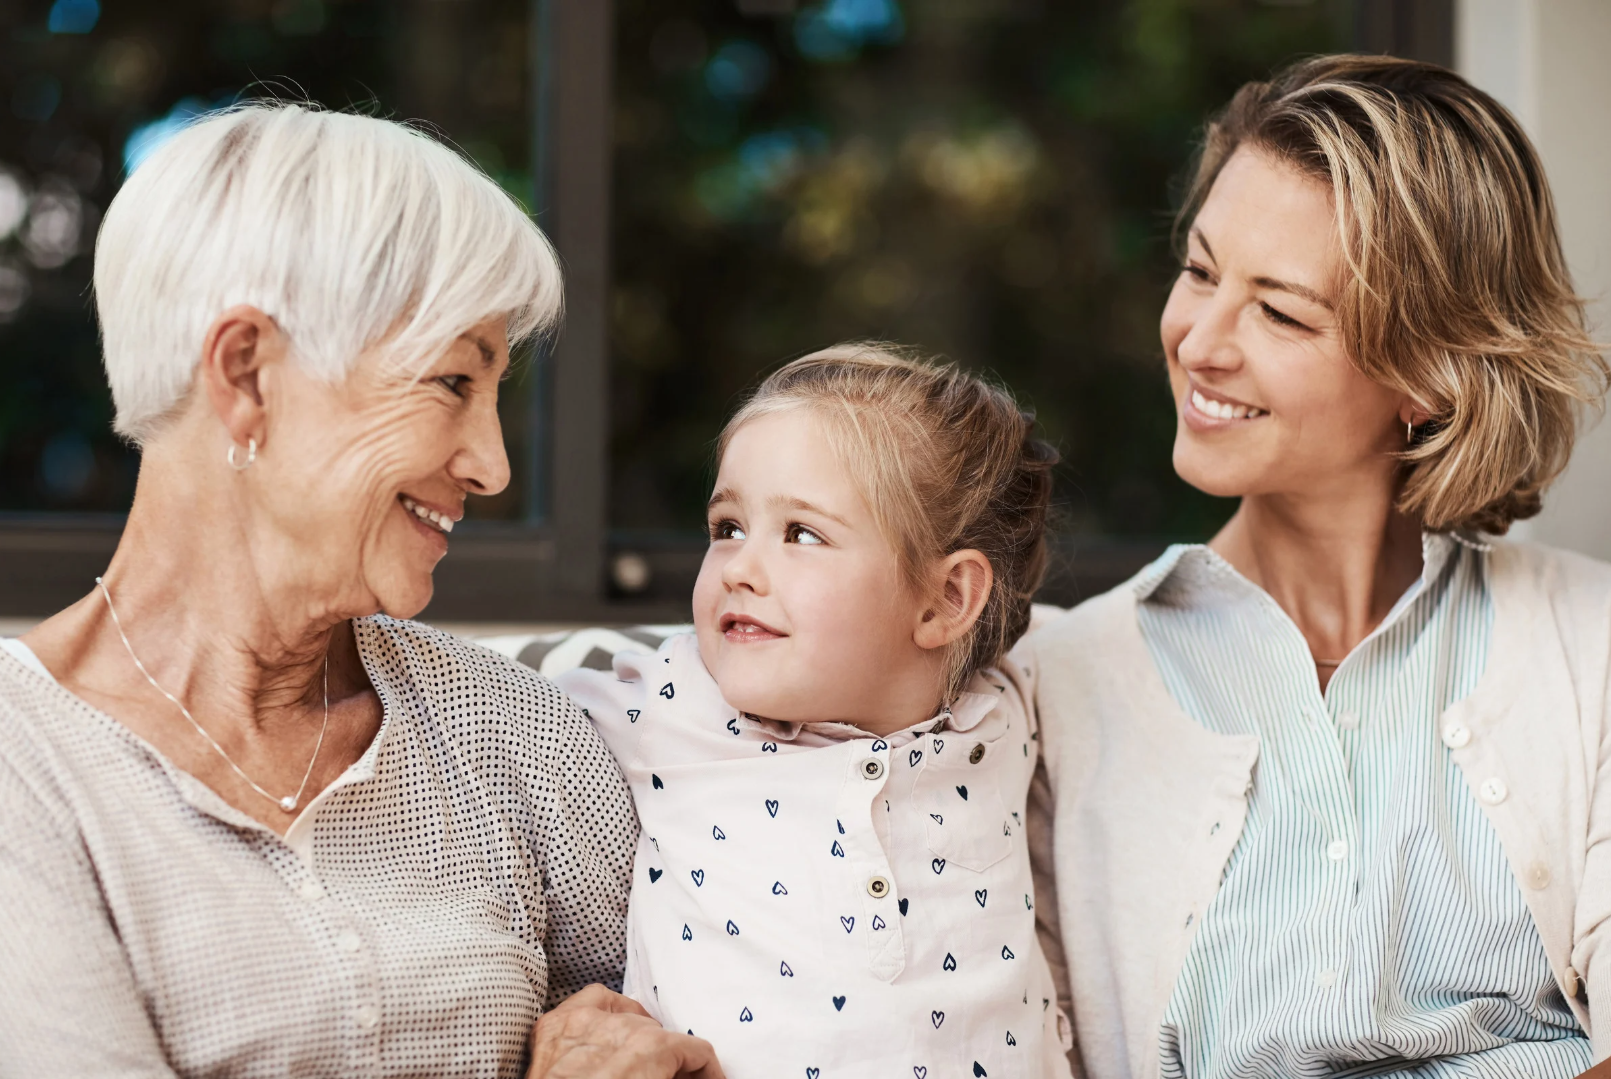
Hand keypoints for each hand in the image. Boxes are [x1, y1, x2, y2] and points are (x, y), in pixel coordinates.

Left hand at [527, 985, 725, 1078]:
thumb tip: (693, 1078)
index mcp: (652, 1048)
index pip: (697, 1050)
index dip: (709, 1072)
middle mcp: (622, 1027)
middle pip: (663, 1037)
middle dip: (671, 1062)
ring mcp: (584, 1023)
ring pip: (630, 1016)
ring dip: (641, 1041)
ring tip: (640, 1065)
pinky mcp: (554, 1026)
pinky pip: (592, 999)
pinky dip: (606, 1011)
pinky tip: (611, 1026)